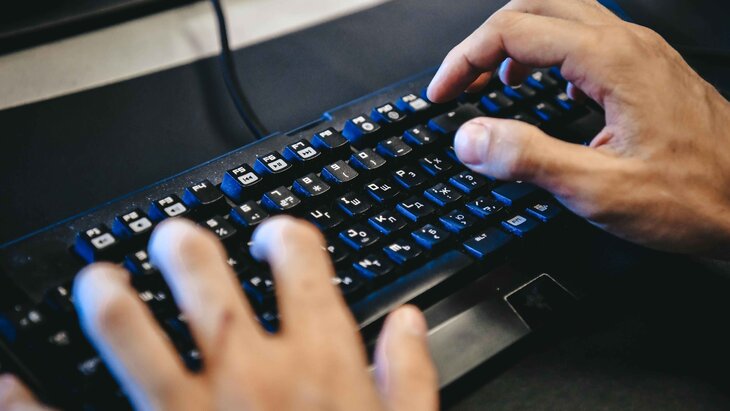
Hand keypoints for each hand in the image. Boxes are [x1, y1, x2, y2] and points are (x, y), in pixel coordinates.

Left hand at [0, 217, 437, 409]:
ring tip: (99, 283)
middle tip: (174, 240)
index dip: (283, 235)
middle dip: (185, 247)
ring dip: (108, 302)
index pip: (300, 262)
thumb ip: (410, 377)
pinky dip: (33, 405)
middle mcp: (254, 377)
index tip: (271, 239)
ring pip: (131, 336)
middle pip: (205, 278)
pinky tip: (14, 386)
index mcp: (321, 363)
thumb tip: (406, 325)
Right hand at [428, 0, 729, 258]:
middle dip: (486, 40)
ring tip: (492, 83)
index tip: (442, 95)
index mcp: (612, 61)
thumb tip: (470, 137)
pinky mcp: (647, 71)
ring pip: (561, 17)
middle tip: (461, 82)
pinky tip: (546, 91)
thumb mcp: (599, 189)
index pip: (514, 32)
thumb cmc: (695, 197)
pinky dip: (548, 55)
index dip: (464, 60)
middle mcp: (627, 44)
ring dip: (517, 42)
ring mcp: (640, 54)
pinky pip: (585, 39)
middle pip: (535, 6)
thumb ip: (527, 158)